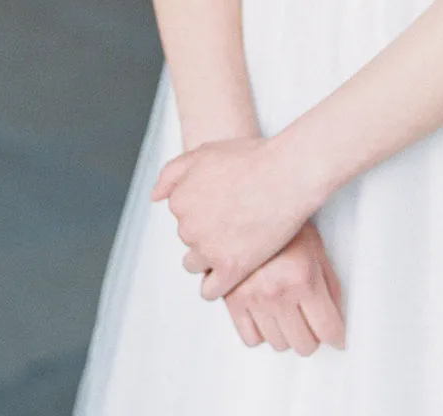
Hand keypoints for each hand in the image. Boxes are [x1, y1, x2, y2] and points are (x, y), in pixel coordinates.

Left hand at [151, 133, 317, 298]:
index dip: (202, 208)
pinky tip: (232, 270)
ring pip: (195, 265)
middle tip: (235, 218)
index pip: (181, 214)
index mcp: (180, 200)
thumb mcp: (206, 152)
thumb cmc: (253, 158)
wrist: (288, 173)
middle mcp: (188, 227)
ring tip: (236, 241)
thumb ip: (173, 172)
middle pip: (189, 239)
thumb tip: (154, 196)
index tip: (222, 204)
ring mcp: (208, 250)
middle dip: (207, 231)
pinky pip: (210, 290)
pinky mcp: (231, 268)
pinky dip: (218, 284)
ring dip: (209, 257)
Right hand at [223, 220, 345, 354]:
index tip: (337, 336)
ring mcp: (253, 298)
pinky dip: (262, 332)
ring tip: (289, 312)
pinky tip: (268, 314)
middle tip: (313, 322)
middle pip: (304, 344)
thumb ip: (329, 285)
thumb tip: (338, 317)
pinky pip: (251, 339)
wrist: (249, 203)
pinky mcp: (231, 301)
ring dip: (288, 333)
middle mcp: (277, 292)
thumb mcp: (317, 248)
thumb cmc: (286, 222)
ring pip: (278, 344)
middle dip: (313, 335)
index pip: (327, 329)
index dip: (337, 335)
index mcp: (303, 277)